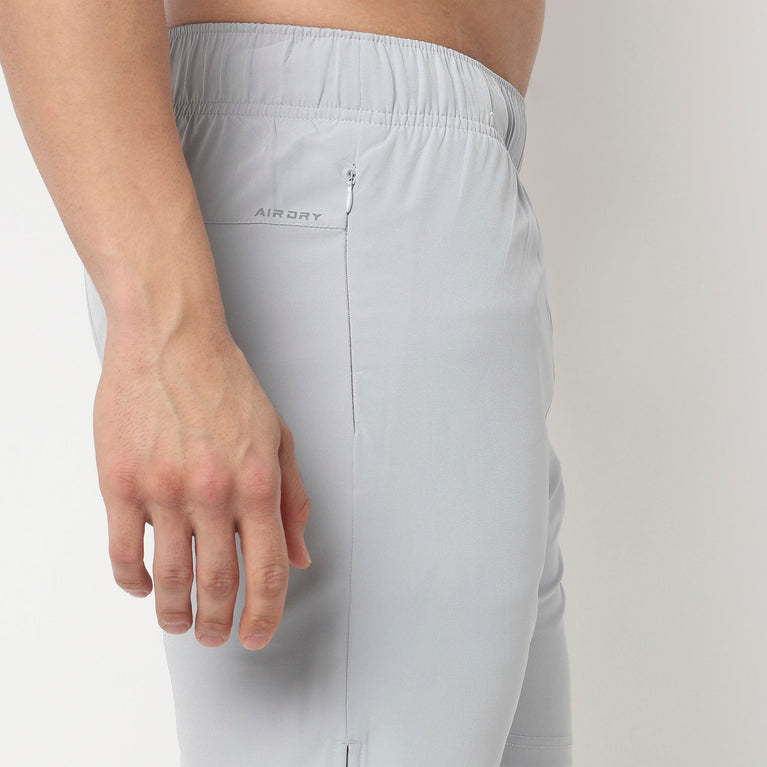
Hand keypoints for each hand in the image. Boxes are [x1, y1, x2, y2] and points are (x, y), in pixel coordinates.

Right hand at [92, 322, 311, 650]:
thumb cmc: (226, 383)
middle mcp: (213, 492)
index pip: (268, 569)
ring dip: (175, 612)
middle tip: (216, 635)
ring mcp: (164, 489)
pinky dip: (133, 581)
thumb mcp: (278, 438)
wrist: (172, 340)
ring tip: (179, 622)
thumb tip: (299, 554)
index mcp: (257, 483)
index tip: (256, 633)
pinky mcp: (121, 481)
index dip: (265, 613)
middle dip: (219, 622)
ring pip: (170, 576)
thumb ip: (293, 500)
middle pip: (218, 584)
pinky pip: (124, 551)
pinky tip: (142, 587)